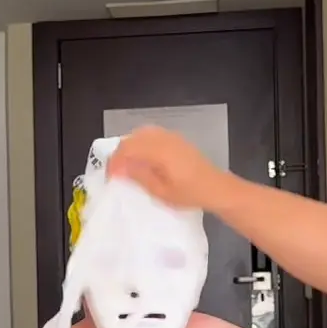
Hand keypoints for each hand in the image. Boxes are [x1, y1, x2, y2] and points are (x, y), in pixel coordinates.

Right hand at [106, 126, 230, 210]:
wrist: (215, 188)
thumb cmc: (189, 193)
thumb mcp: (161, 191)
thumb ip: (139, 175)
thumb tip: (120, 167)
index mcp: (158, 151)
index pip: (127, 148)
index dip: (115, 161)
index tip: (110, 176)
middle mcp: (163, 138)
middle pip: (132, 138)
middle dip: (120, 153)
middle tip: (116, 172)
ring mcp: (171, 136)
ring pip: (141, 134)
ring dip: (130, 147)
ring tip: (127, 165)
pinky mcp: (176, 139)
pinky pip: (152, 134)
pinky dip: (141, 143)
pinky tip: (143, 158)